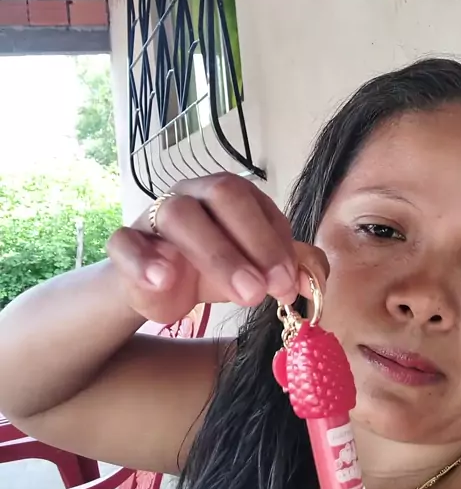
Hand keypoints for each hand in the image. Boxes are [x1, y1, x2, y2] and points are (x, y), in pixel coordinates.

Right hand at [106, 174, 328, 323]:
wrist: (157, 284)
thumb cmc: (210, 268)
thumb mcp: (251, 270)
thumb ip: (283, 268)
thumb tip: (308, 279)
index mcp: (227, 195)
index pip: (254, 201)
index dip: (274, 240)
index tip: (287, 281)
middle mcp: (192, 194)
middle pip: (221, 194)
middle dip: (251, 242)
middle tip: (267, 290)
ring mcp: (155, 215)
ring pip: (178, 214)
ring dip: (214, 253)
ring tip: (241, 294)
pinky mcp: (125, 242)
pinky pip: (126, 242)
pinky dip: (144, 260)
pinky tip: (164, 281)